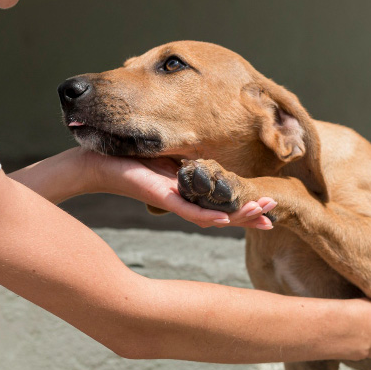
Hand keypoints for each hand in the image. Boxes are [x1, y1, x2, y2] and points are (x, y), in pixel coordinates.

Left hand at [75, 148, 275, 229]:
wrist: (96, 162)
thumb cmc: (128, 156)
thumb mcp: (168, 153)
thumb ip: (190, 157)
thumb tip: (211, 149)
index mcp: (188, 190)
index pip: (223, 203)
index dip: (246, 208)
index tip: (270, 209)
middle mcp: (184, 200)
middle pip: (223, 213)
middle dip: (250, 214)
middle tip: (274, 215)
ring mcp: (173, 201)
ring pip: (211, 216)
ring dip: (238, 216)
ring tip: (263, 215)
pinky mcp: (160, 197)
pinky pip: (187, 210)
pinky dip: (207, 216)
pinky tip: (226, 220)